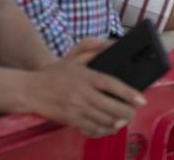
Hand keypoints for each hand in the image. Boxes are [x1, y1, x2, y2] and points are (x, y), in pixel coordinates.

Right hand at [24, 38, 144, 137]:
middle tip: (134, 112)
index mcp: (86, 77)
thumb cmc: (55, 73)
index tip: (141, 99)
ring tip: (125, 120)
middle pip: (111, 106)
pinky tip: (109, 128)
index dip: (129, 93)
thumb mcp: (73, 56)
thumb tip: (109, 42)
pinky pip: (91, 129)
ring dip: (117, 122)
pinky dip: (103, 130)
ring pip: (103, 120)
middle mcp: (82, 94)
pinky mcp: (70, 121)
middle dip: (127, 112)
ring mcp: (76, 109)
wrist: (31, 90)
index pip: (112, 85)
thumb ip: (91, 47)